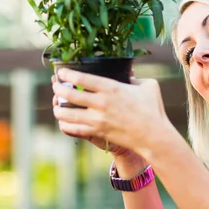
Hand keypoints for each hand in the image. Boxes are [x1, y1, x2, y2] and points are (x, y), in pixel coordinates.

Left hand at [51, 69, 170, 159]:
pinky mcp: (98, 132)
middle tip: (55, 86)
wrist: (153, 135)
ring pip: (68, 114)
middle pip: (69, 94)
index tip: (61, 72)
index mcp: (111, 87)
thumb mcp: (148, 86)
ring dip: (58, 109)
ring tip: (56, 106)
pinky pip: (74, 129)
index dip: (66, 74)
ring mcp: (98, 119)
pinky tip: (63, 122)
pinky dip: (65, 125)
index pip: (81, 78)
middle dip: (58, 89)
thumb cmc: (153, 109)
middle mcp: (101, 103)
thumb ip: (135, 78)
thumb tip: (129, 75)